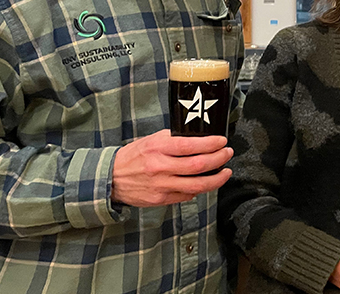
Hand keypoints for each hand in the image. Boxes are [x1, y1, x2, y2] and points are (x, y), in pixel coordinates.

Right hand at [111, 130, 232, 205]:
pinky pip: (187, 195)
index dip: (211, 144)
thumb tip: (199, 139)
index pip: (191, 145)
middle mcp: (160, 167)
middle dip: (219, 159)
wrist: (111, 178)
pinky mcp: (161, 199)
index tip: (222, 141)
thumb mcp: (152, 140)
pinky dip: (200, 189)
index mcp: (158, 148)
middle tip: (228, 154)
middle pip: (198, 165)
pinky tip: (206, 182)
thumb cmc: (134, 156)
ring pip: (197, 185)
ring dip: (217, 179)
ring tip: (226, 172)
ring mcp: (161, 185)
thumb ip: (174, 139)